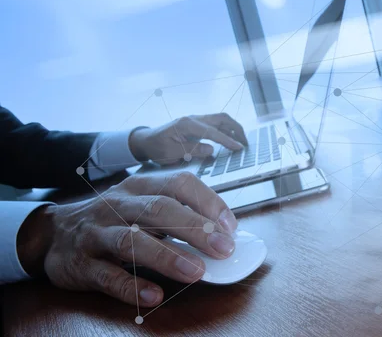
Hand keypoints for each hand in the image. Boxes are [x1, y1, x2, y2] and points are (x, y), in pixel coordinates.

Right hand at [16, 172, 237, 306]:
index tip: (230, 226)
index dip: (208, 202)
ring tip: (195, 272)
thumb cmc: (113, 218)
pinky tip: (154, 296)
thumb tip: (222, 235)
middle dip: (195, 229)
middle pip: (159, 209)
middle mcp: (118, 204)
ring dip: (167, 257)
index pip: (179, 183)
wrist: (53, 232)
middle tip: (223, 249)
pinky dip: (132, 286)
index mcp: (140, 186)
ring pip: (132, 240)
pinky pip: (107, 276)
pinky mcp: (81, 263)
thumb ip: (177, 214)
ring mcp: (97, 232)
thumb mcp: (141, 205)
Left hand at [129, 113, 247, 164]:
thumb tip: (211, 149)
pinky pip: (216, 125)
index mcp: (187, 124)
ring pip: (221, 120)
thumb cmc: (157, 148)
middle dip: (236, 129)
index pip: (212, 131)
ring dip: (234, 129)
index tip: (239, 148)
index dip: (227, 140)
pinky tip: (232, 140)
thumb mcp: (170, 152)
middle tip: (246, 143)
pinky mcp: (198, 124)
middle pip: (222, 118)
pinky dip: (227, 131)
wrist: (147, 141)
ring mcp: (196, 120)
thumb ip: (191, 150)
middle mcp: (194, 118)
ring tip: (242, 142)